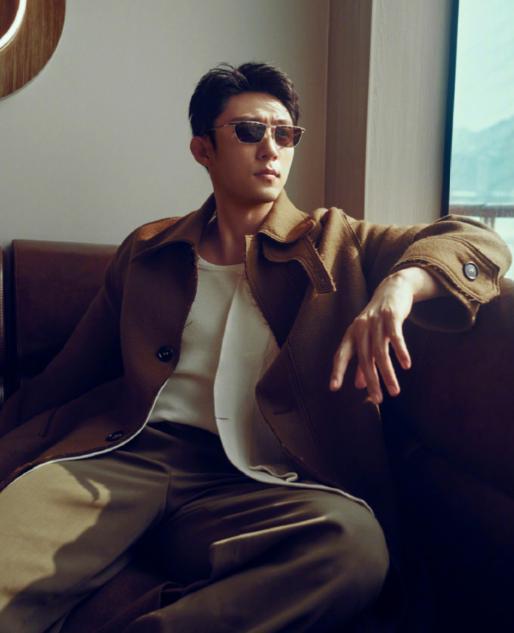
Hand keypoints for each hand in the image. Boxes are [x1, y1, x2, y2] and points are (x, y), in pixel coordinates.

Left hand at [329, 267, 441, 402]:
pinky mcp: (392, 316)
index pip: (341, 355)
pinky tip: (406, 365)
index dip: (338, 371)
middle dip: (371, 381)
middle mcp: (360, 328)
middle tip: (377, 400)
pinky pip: (396, 337)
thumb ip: (363, 361)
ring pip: (380, 352)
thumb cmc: (378, 320)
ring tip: (395, 391)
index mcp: (351, 334)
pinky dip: (400, 351)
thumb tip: (359, 386)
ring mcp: (376, 321)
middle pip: (364, 359)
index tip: (333, 388)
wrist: (393, 289)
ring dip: (388, 373)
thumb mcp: (368, 338)